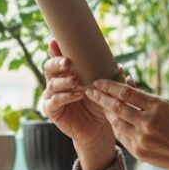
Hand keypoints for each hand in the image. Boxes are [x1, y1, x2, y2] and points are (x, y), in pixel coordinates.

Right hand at [40, 40, 116, 169]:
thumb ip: (108, 77)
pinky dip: (65, 96)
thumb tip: (119, 67)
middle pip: (49, 67)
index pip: (56, 57)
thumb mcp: (103, 88)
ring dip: (64, 81)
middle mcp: (55, 82)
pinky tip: (77, 94)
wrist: (97, 127)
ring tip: (76, 81)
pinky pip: (54, 100)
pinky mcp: (52, 110)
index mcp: (65, 72)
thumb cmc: (98, 104)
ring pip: (51, 84)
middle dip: (57, 63)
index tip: (55, 41)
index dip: (54, 49)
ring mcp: (51, 96)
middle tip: (68, 62)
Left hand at [83, 80, 168, 169]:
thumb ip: (147, 99)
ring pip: (116, 122)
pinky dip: (115, 126)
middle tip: (89, 89)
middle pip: (116, 106)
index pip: (126, 92)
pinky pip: (121, 136)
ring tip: (99, 103)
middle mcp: (148, 122)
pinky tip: (112, 119)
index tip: (98, 81)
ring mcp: (142, 138)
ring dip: (106, 111)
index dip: (109, 85)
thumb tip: (126, 83)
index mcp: (158, 107)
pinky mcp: (139, 151)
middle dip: (100, 96)